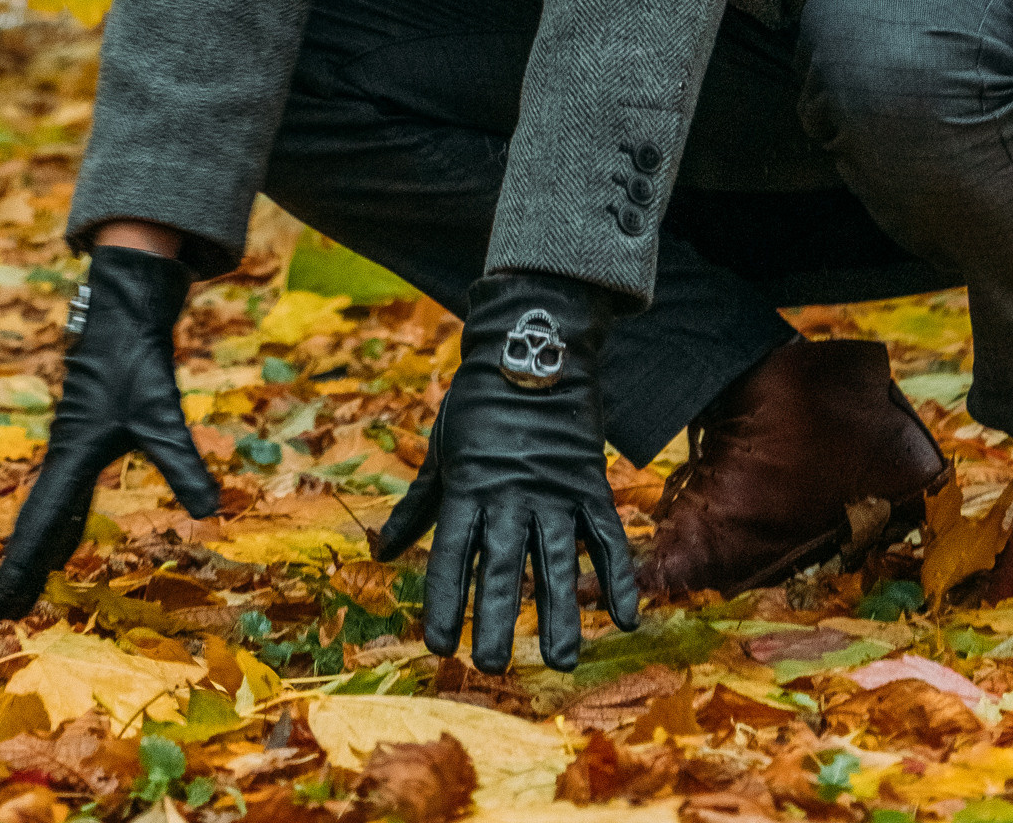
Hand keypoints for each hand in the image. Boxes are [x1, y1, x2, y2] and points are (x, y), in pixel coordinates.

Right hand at [0, 244, 218, 619]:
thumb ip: (181, 461)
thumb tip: (210, 510)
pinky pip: (64, 495)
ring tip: (25, 591)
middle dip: (20, 570)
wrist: (123, 308)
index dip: (20, 570)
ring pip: (47, 511)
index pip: (38, 526)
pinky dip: (59, 527)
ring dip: (37, 552)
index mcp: (71, 455)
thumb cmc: (137, 357)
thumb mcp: (161, 412)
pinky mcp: (87, 437)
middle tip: (0, 614)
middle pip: (34, 525)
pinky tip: (64, 547)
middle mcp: (64, 454)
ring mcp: (72, 446)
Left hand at [374, 272, 638, 672]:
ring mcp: (554, 489)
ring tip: (561, 661)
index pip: (452, 553)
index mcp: (468, 485)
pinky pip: (606, 535)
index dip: (445, 600)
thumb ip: (419, 504)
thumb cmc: (479, 402)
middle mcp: (510, 492)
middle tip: (492, 666)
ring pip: (556, 560)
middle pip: (501, 564)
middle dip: (495, 617)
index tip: (439, 645)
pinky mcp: (589, 482)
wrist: (534, 345)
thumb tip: (384, 551)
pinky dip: (619, 575)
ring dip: (560, 612)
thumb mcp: (442, 448)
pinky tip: (627, 619)